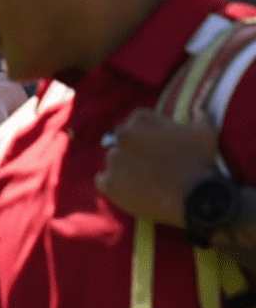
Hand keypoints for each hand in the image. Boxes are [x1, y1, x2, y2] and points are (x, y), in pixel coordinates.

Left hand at [95, 108, 216, 226]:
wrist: (194, 197)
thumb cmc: (200, 161)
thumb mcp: (205, 131)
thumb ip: (199, 116)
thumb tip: (198, 110)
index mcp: (140, 119)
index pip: (135, 125)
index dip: (146, 137)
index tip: (157, 149)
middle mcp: (122, 136)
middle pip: (122, 142)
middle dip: (133, 151)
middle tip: (150, 165)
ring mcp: (113, 160)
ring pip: (114, 162)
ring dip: (124, 169)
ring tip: (144, 180)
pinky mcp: (107, 183)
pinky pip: (103, 181)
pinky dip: (113, 185)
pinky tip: (130, 190)